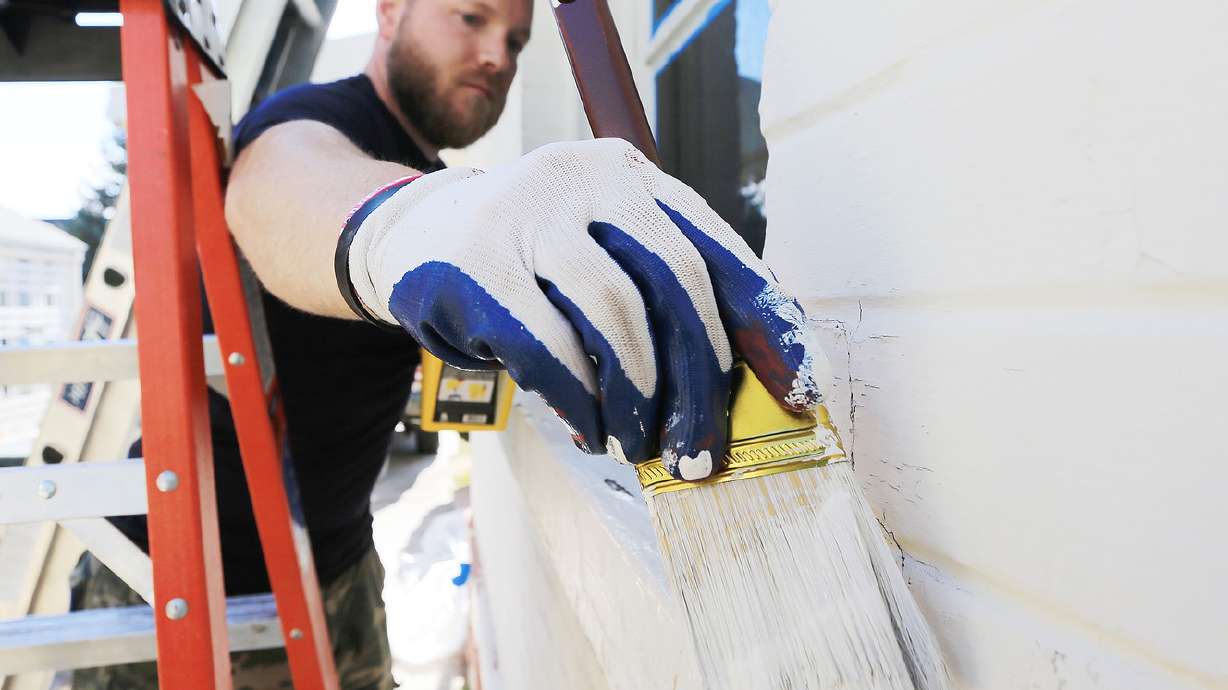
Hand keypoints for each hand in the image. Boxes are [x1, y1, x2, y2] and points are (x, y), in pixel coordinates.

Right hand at [346, 139, 827, 479]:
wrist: (410, 235)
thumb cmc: (530, 258)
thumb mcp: (599, 247)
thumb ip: (659, 289)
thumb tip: (734, 380)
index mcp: (631, 174)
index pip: (719, 247)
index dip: (765, 324)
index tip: (797, 391)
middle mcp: (584, 179)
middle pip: (676, 280)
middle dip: (700, 378)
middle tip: (702, 448)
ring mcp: (525, 215)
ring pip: (614, 314)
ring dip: (639, 395)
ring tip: (640, 442)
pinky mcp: (475, 265)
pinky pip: (549, 347)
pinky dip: (581, 400)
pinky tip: (591, 428)